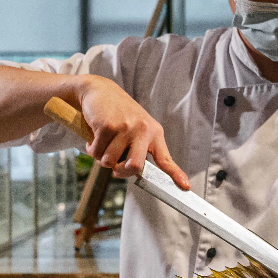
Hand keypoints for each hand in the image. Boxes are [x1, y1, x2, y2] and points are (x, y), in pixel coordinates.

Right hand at [76, 76, 190, 189]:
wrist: (99, 90)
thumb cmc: (118, 114)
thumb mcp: (137, 127)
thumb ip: (139, 149)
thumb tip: (133, 172)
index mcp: (154, 133)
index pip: (166, 158)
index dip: (175, 174)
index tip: (185, 186)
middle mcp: (143, 130)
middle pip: (134, 167)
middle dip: (120, 171)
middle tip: (114, 164)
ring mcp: (125, 127)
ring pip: (109, 162)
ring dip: (101, 156)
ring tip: (103, 141)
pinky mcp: (107, 126)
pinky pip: (96, 152)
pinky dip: (91, 148)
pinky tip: (94, 135)